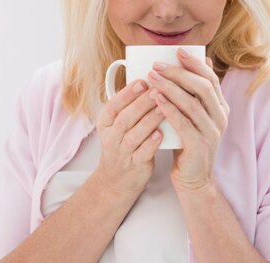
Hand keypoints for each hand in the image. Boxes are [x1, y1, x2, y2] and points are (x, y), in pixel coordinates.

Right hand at [94, 79, 165, 196]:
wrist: (117, 179)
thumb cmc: (123, 144)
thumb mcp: (117, 124)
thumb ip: (129, 105)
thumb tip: (149, 77)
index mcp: (105, 123)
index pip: (113, 106)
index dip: (127, 94)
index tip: (142, 81)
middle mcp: (111, 137)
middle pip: (124, 118)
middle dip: (141, 103)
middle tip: (158, 90)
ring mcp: (122, 152)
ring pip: (134, 135)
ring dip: (149, 120)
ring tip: (164, 108)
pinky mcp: (135, 165)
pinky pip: (142, 153)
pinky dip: (151, 143)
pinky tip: (161, 134)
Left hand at [147, 49, 229, 192]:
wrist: (193, 179)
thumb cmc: (188, 146)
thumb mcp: (193, 119)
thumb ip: (193, 96)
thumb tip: (197, 66)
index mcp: (220, 109)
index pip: (210, 79)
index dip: (195, 64)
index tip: (178, 52)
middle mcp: (219, 118)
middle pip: (202, 87)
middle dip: (179, 73)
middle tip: (158, 65)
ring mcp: (211, 132)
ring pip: (192, 103)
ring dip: (170, 87)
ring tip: (152, 78)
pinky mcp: (198, 145)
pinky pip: (183, 122)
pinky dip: (169, 109)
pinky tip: (156, 99)